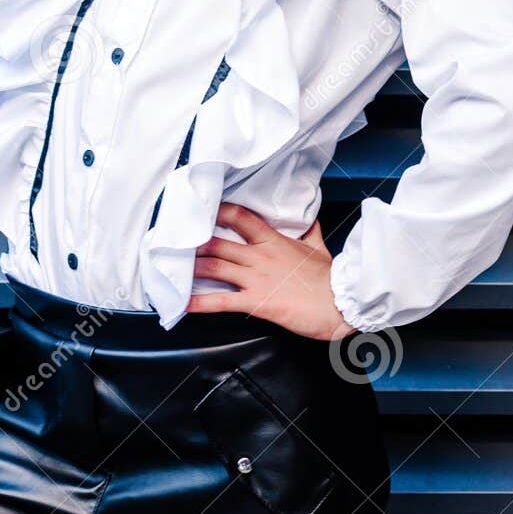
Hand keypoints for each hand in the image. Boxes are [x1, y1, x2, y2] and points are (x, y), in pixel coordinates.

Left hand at [185, 201, 356, 341]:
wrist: (341, 304)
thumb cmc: (331, 279)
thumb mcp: (320, 249)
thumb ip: (310, 232)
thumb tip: (310, 219)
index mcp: (274, 240)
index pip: (241, 217)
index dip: (219, 212)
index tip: (203, 210)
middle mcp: (260, 256)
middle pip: (218, 243)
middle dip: (194, 242)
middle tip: (175, 242)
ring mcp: (256, 278)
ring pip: (215, 268)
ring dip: (191, 267)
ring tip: (171, 267)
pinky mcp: (256, 302)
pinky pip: (221, 301)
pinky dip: (199, 302)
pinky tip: (183, 304)